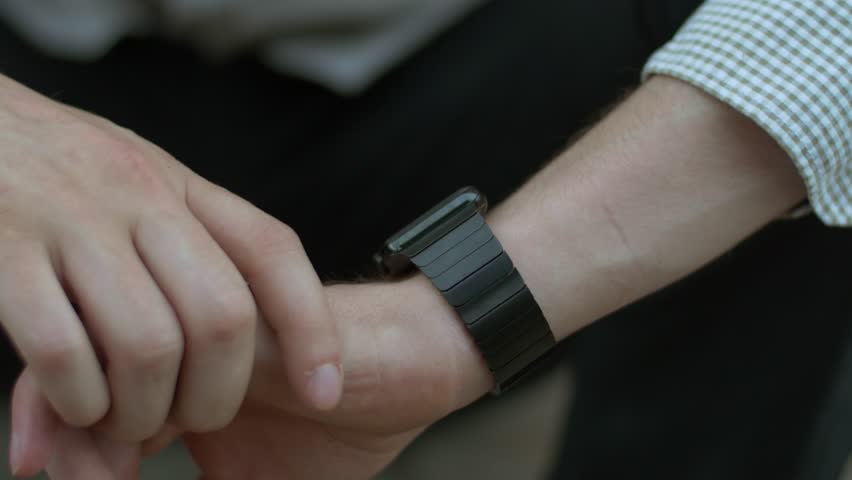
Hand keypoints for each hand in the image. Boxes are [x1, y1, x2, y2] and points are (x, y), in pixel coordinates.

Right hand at [0, 73, 342, 461]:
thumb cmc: (53, 162)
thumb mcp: (134, 174)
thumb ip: (184, 232)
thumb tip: (237, 322)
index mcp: (176, 182)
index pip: (271, 251)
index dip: (311, 328)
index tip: (324, 391)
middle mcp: (135, 195)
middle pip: (221, 315)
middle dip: (219, 392)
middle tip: (194, 418)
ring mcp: (68, 221)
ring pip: (149, 345)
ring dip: (145, 410)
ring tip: (129, 419)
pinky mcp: (3, 252)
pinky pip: (63, 352)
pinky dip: (80, 400)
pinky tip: (78, 403)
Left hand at [11, 277, 492, 478]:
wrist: (422, 364)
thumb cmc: (355, 418)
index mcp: (183, 374)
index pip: (87, 395)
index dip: (59, 442)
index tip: (41, 473)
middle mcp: (187, 338)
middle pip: (84, 374)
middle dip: (68, 442)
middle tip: (68, 479)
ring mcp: (210, 319)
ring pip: (116, 360)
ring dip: (99, 434)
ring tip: (105, 477)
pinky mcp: (241, 309)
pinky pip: (173, 348)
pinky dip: (145, 407)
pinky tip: (151, 445)